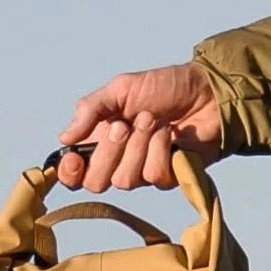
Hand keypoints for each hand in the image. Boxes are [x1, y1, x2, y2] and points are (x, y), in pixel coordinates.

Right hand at [56, 64, 222, 191]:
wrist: (205, 91)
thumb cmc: (164, 88)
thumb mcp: (121, 89)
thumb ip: (91, 110)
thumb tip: (65, 138)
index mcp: (100, 142)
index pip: (74, 176)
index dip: (69, 173)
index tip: (75, 157)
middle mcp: (119, 162)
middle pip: (96, 183)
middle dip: (108, 151)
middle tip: (123, 125)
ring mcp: (144, 172)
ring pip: (125, 180)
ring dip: (138, 145)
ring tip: (152, 119)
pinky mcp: (170, 177)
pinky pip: (154, 176)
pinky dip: (160, 149)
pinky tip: (169, 133)